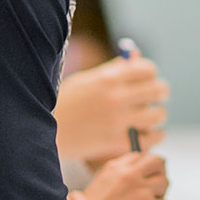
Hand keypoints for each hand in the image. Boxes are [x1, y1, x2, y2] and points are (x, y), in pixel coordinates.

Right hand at [54, 51, 168, 160]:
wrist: (39, 132)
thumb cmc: (65, 102)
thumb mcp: (87, 80)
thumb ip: (114, 68)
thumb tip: (137, 55)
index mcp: (108, 78)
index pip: (148, 69)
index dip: (151, 73)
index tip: (148, 79)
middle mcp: (116, 98)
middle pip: (158, 90)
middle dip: (160, 92)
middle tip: (158, 96)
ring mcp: (117, 122)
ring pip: (158, 116)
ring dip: (157, 115)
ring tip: (151, 116)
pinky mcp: (115, 143)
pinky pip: (150, 139)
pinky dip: (155, 136)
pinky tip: (153, 133)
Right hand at [78, 152, 171, 199]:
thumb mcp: (100, 185)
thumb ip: (120, 174)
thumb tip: (139, 170)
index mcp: (115, 168)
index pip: (142, 155)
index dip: (146, 166)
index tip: (147, 174)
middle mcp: (130, 176)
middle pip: (159, 162)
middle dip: (158, 174)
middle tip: (153, 188)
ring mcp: (142, 191)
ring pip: (165, 184)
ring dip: (158, 195)